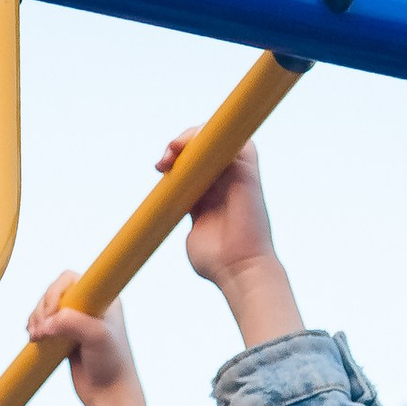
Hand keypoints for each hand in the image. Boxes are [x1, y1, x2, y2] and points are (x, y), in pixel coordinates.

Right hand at [30, 273, 135, 405]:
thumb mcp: (96, 337)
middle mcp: (90, 306)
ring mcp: (77, 322)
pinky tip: (34, 338)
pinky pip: (45, 325)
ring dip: (36, 319)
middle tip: (41, 330)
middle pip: (54, 293)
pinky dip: (36, 329)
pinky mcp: (67, 338)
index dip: (55, 292)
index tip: (52, 314)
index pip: (70, 279)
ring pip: (47, 309)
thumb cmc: (112, 365)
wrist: (110, 396)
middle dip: (42, 308)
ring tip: (36, 336)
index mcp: (103, 298)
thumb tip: (44, 323)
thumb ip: (72, 322)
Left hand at [155, 136, 303, 344]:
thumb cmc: (217, 263)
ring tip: (172, 151)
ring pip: (216, 138)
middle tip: (162, 163)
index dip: (175, 158)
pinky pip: (235, 139)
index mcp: (210, 194)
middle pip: (203, 146)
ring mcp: (237, 175)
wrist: (240, 270)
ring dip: (192, 137)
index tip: (159, 168)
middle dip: (179, 146)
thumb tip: (168, 207)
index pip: (192, 163)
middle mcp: (224, 181)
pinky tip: (190, 145)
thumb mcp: (193, 233)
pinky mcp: (247, 171)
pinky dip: (212, 135)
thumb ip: (186, 214)